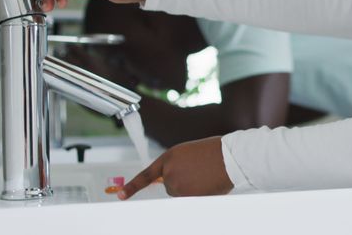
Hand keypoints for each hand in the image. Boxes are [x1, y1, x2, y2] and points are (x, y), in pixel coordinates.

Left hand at [118, 136, 233, 198]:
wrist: (230, 157)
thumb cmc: (216, 152)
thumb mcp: (191, 153)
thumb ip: (179, 165)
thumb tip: (176, 182)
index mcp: (169, 156)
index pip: (147, 175)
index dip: (133, 187)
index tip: (121, 196)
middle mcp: (169, 171)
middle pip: (170, 186)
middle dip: (183, 182)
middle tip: (200, 171)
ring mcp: (176, 184)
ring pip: (181, 193)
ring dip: (192, 189)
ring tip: (206, 175)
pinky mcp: (186, 195)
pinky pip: (189, 199)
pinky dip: (198, 195)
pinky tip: (208, 183)